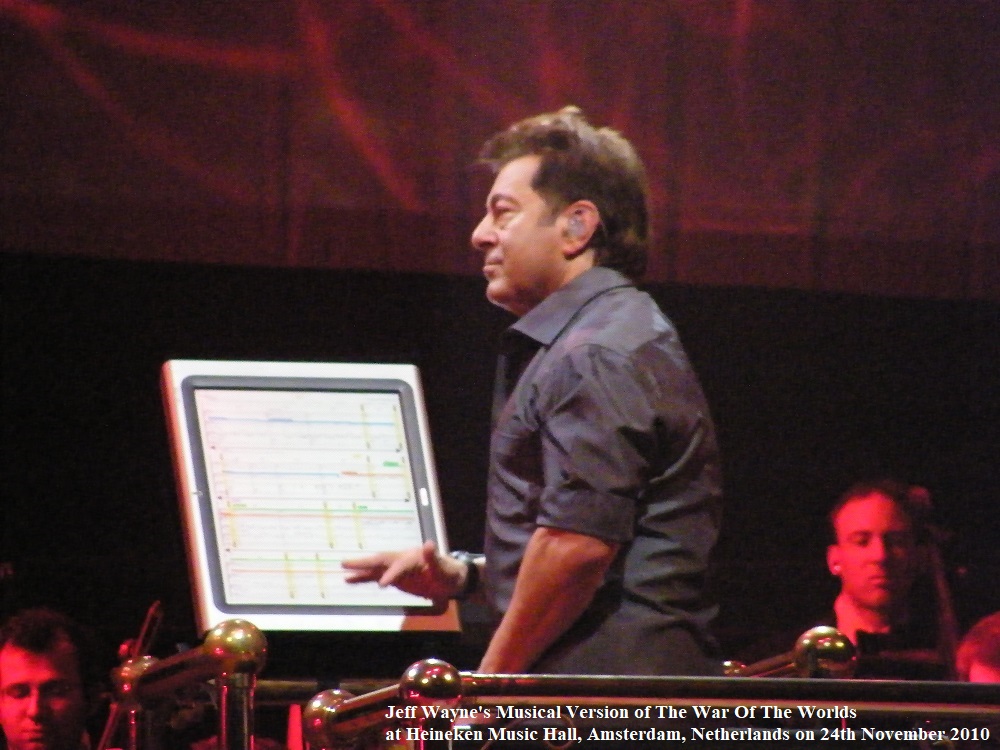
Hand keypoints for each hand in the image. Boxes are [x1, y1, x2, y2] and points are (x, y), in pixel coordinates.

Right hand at [341, 540, 464, 602]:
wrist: (451, 579)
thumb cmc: (449, 573)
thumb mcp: (445, 568)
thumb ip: (434, 558)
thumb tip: (429, 544)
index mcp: (414, 557)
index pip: (399, 565)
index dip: (391, 574)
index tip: (383, 585)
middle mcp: (402, 560)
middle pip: (380, 560)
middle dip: (364, 563)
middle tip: (345, 563)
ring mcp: (397, 569)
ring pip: (375, 568)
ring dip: (360, 570)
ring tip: (343, 572)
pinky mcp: (395, 578)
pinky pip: (376, 577)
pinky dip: (363, 579)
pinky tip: (350, 581)